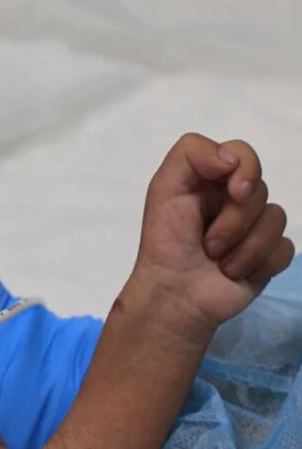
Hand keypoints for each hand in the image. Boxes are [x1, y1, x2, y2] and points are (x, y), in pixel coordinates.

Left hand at [133, 133, 293, 341]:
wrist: (175, 294)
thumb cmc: (166, 241)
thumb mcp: (164, 189)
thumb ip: (190, 155)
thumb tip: (232, 157)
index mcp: (210, 179)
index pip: (243, 154)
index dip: (246, 170)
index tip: (234, 193)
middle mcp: (235, 199)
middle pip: (260, 190)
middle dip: (234, 221)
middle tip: (208, 243)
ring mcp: (255, 226)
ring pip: (276, 219)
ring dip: (243, 247)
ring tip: (218, 260)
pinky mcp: (270, 254)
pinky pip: (285, 248)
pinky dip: (259, 263)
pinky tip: (237, 272)